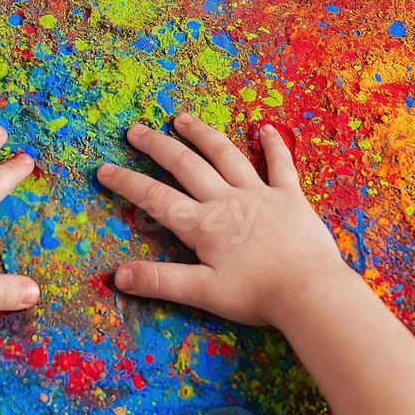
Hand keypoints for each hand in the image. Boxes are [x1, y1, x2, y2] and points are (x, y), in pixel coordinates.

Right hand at [97, 114, 346, 326]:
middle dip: (157, 146)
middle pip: (185, 165)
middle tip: (135, 130)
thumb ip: (160, 280)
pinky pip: (279, 164)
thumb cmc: (257, 295)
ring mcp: (258, 193)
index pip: (155, 198)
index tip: (103, 169)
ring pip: (225, 154)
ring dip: (201, 135)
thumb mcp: (203, 292)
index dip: (127, 183)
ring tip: (182, 119)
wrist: (310, 291)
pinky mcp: (289, 195)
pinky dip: (273, 145)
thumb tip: (117, 275)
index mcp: (203, 225)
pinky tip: (265, 129)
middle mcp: (226, 200)